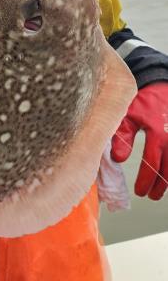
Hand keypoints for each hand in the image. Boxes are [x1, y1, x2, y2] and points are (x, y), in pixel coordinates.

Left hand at [111, 82, 167, 199]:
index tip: (140, 191)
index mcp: (157, 133)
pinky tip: (166, 176)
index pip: (151, 164)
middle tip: (150, 195)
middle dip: (159, 187)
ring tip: (159, 191)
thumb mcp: (128, 115)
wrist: (160, 85)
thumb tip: (118, 159)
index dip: (145, 181)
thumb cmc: (142, 101)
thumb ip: (123, 137)